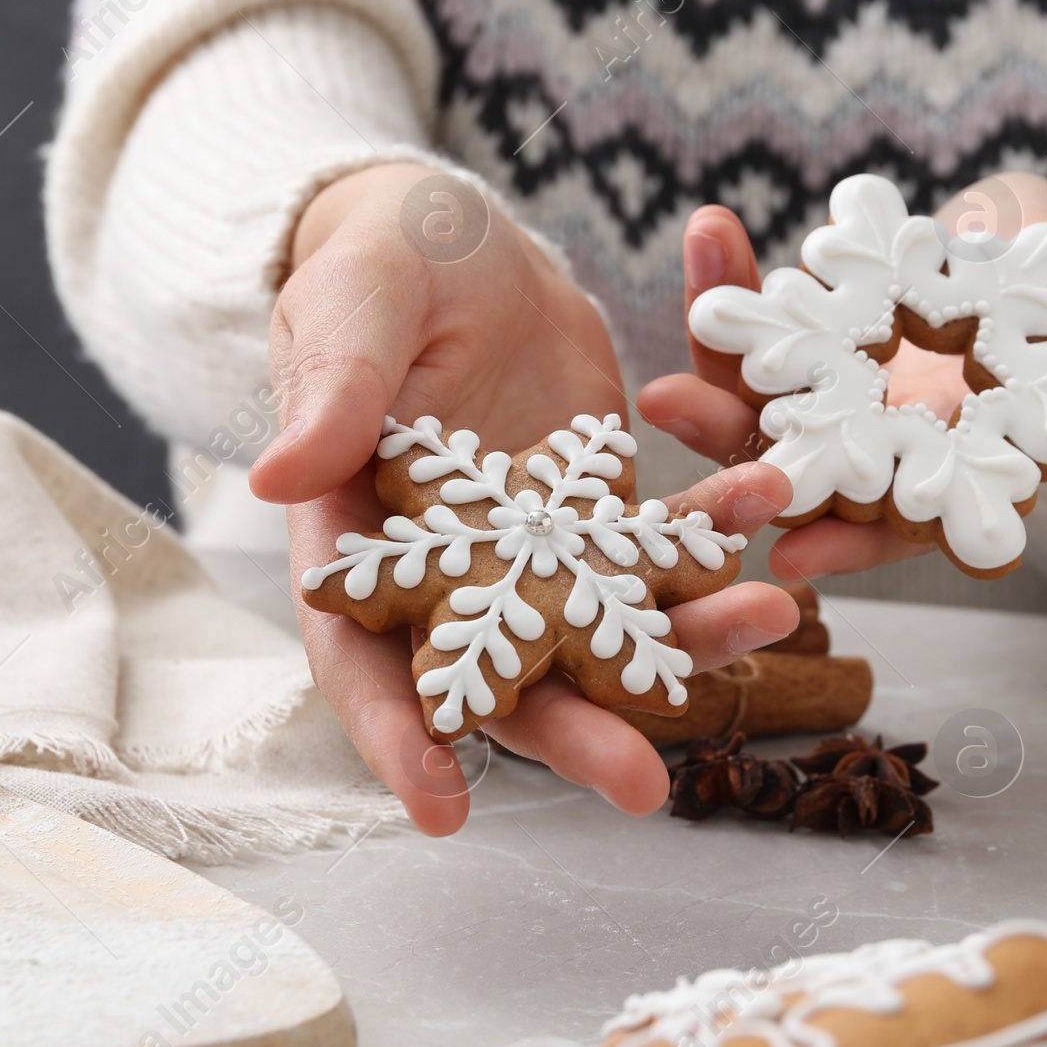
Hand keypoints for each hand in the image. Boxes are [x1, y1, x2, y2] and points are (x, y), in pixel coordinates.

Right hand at [250, 163, 796, 831]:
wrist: (456, 239)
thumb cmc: (377, 265)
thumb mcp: (354, 304)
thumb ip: (330, 388)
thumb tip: (275, 477)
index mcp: (357, 545)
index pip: (361, 659)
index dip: (398, 736)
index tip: (443, 807)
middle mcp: (449, 577)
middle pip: (505, 681)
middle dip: (574, 736)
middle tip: (646, 788)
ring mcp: (535, 555)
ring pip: (605, 630)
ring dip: (682, 643)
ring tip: (769, 619)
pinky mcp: (601, 513)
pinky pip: (664, 545)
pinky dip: (717, 535)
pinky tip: (772, 501)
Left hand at [635, 172, 1046, 583]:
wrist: (1032, 250)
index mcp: (948, 468)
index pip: (895, 526)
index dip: (852, 542)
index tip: (794, 552)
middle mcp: (879, 445)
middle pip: (796, 468)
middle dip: (730, 445)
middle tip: (665, 406)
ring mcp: (833, 396)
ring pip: (758, 401)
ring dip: (706, 366)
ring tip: (671, 320)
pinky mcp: (805, 338)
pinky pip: (760, 319)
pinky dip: (736, 279)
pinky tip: (710, 227)